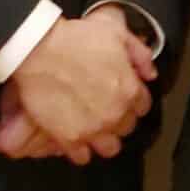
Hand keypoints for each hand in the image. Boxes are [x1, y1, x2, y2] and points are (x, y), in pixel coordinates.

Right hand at [0, 7, 156, 163]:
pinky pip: (82, 156)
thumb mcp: (117, 33)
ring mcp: (92, 128)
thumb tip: (150, 73)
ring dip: (104, 139)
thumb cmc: (75, 39)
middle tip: (106, 111)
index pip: (143, 106)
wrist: (39, 50)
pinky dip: (80, 150)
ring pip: (109, 148)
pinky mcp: (68, 138)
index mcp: (129, 89)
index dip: (133, 101)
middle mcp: (115, 113)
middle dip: (119, 120)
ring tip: (94, 130)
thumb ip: (140, 54)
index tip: (124, 98)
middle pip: (127, 128)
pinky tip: (76, 140)